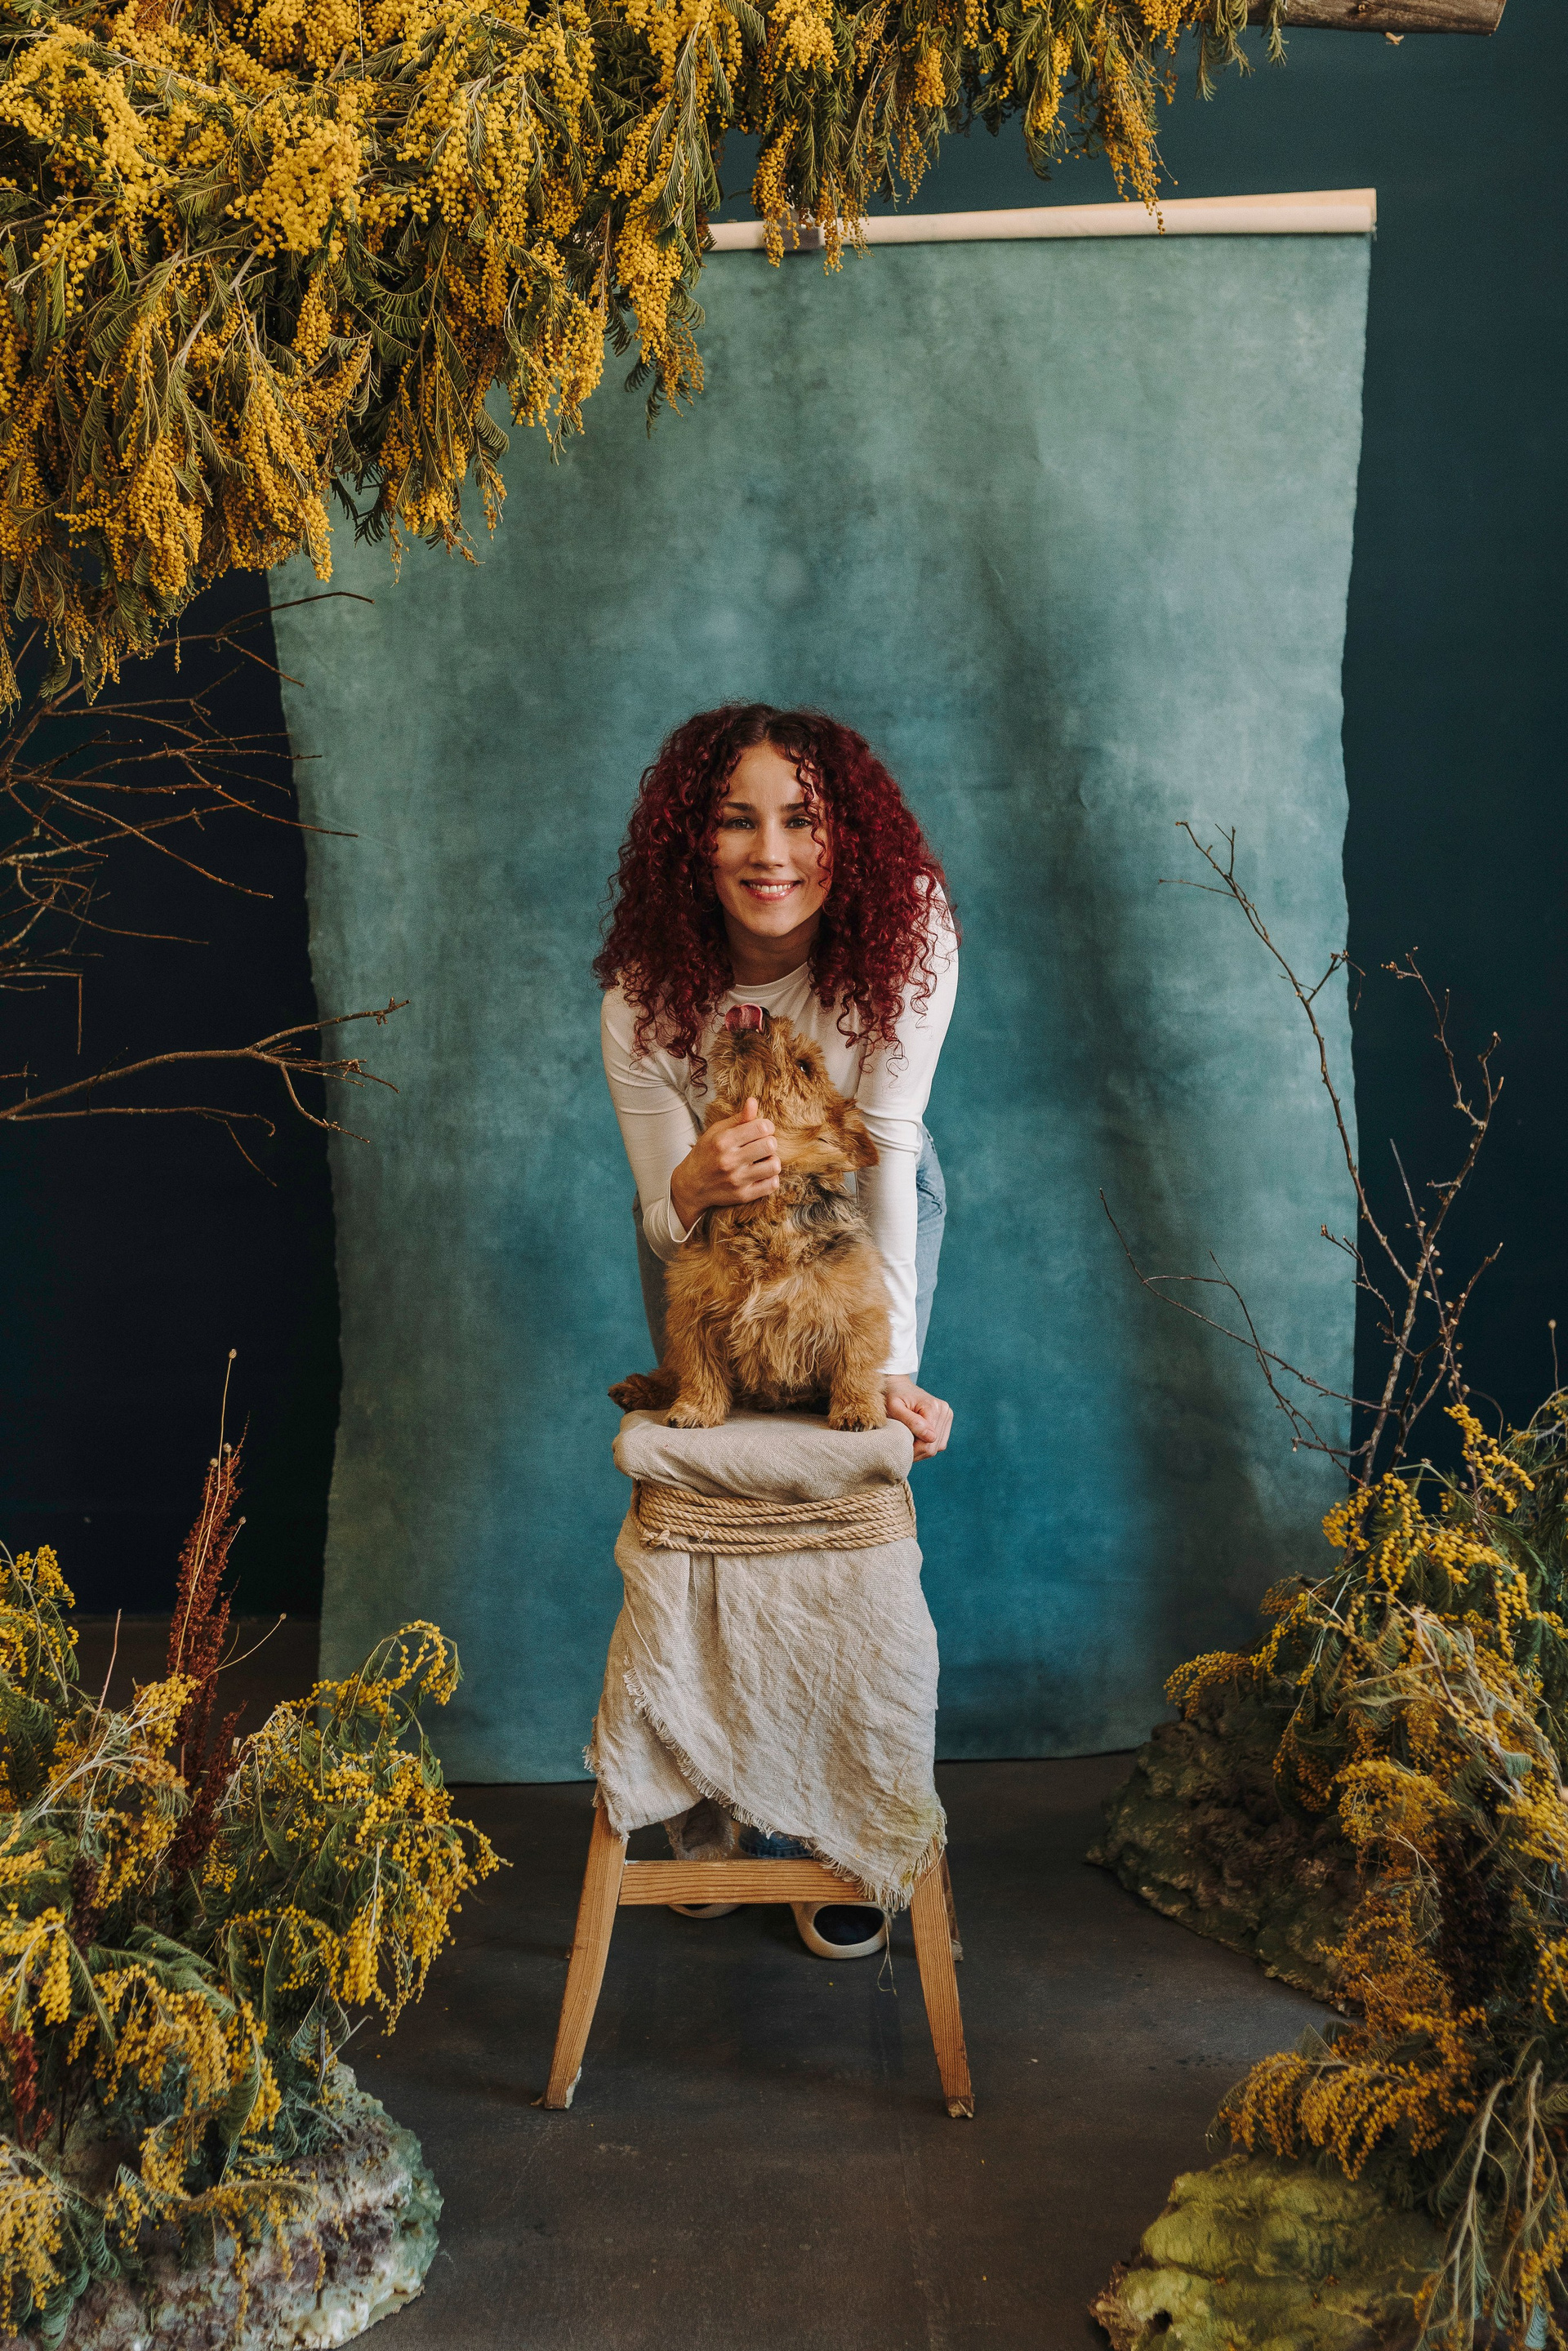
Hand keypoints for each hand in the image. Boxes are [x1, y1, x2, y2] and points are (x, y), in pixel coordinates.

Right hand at [669, 1096, 781, 1227]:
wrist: (691, 1186)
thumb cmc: (705, 1154)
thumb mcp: (716, 1132)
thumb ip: (738, 1118)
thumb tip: (753, 1101)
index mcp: (723, 1141)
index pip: (761, 1127)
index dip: (767, 1126)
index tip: (761, 1130)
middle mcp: (729, 1161)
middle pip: (770, 1145)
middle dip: (770, 1142)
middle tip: (762, 1145)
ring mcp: (737, 1180)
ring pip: (774, 1165)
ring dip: (772, 1161)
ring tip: (763, 1160)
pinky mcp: (743, 1195)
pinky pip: (772, 1185)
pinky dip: (771, 1178)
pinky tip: (762, 1174)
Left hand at [883, 1376, 952, 1461]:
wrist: (898, 1385)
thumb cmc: (892, 1396)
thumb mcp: (894, 1407)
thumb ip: (911, 1421)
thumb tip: (931, 1437)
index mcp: (933, 1407)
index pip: (927, 1442)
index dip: (913, 1450)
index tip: (899, 1448)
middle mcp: (944, 1410)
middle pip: (934, 1446)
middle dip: (917, 1452)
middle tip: (901, 1448)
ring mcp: (947, 1415)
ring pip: (938, 1446)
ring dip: (922, 1450)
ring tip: (908, 1442)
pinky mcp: (946, 1419)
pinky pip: (939, 1442)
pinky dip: (927, 1445)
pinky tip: (915, 1440)